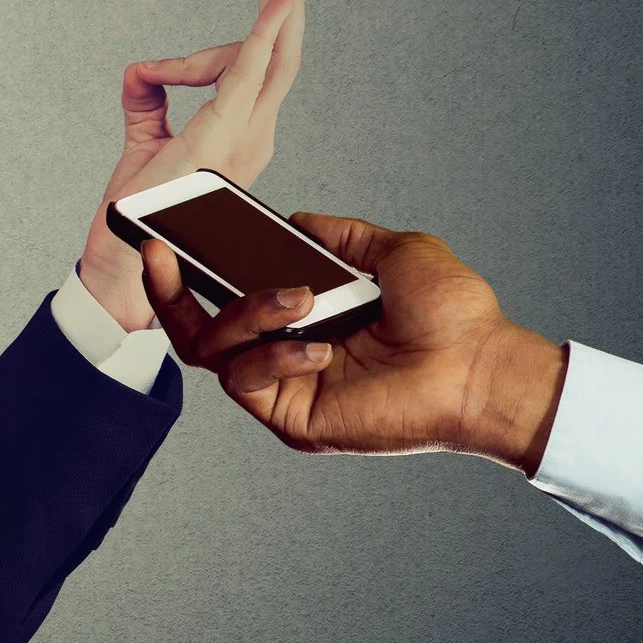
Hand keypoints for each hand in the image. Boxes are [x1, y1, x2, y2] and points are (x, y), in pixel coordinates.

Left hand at [77, 0, 307, 331]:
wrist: (125, 264)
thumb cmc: (139, 212)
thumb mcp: (142, 139)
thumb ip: (149, 99)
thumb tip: (144, 67)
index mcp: (241, 133)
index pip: (258, 64)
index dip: (260, 18)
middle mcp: (254, 133)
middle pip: (280, 50)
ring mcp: (244, 137)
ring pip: (275, 53)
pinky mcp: (221, 137)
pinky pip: (249, 77)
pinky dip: (265, 36)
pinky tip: (277, 3)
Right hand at [143, 214, 567, 471]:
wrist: (483, 366)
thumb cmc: (453, 316)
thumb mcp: (394, 251)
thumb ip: (341, 234)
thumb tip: (296, 222)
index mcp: (303, 317)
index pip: (225, 296)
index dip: (189, 270)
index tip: (166, 234)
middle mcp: (284, 353)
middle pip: (195, 329)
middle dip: (167, 291)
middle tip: (159, 254)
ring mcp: (285, 387)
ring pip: (213, 350)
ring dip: (246, 313)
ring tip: (299, 298)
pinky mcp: (293, 419)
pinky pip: (246, 382)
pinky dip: (274, 355)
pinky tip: (317, 345)